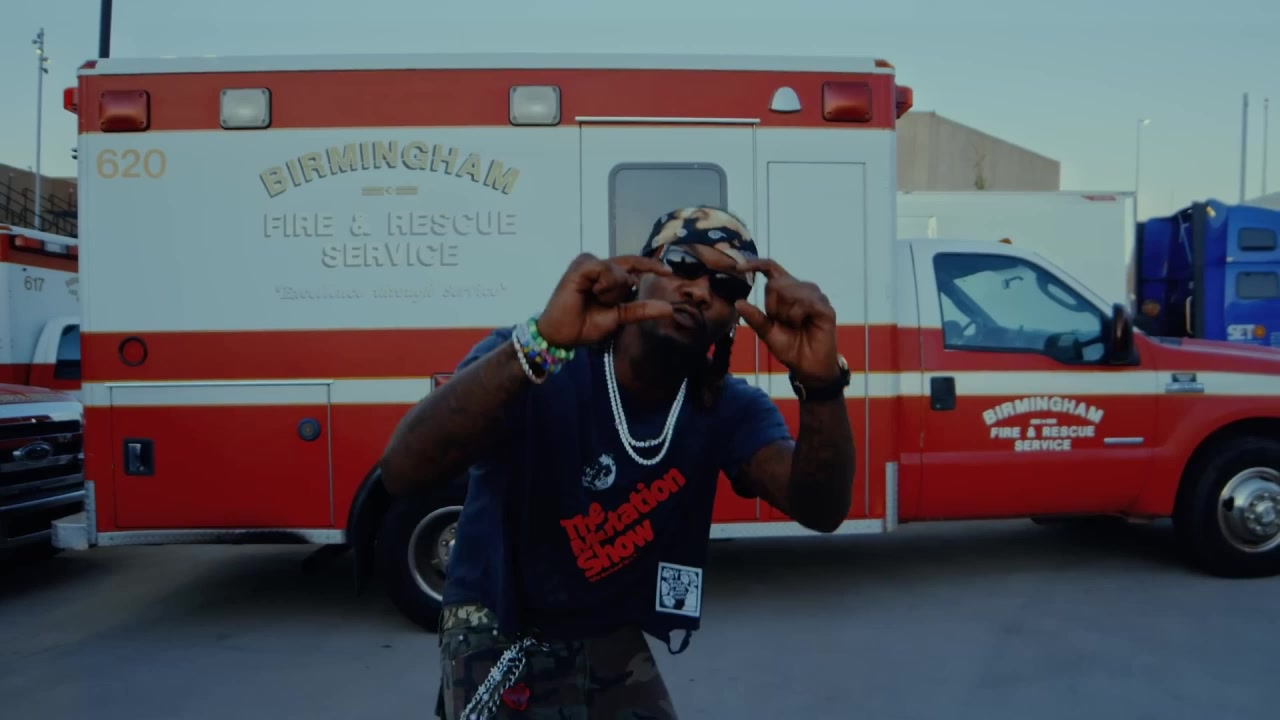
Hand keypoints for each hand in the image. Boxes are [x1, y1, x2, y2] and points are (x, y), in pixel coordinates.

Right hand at [536, 253, 674, 346]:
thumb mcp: (620, 317)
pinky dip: (605, 286)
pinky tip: (591, 293)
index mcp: (606, 274)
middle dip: (621, 293)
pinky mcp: (581, 265)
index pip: (634, 264)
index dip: (651, 266)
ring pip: (619, 271)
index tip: (669, 271)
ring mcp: (588, 262)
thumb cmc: (586, 325)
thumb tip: (669, 309)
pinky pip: (607, 270)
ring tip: (592, 299)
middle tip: (600, 303)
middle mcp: (598, 264)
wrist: (563, 335)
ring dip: (612, 292)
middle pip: (629, 270)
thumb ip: (641, 309)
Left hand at [734, 259, 840, 383]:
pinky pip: (803, 303)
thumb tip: (738, 302)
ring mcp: (815, 296)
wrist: (808, 366)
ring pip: (788, 292)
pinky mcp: (825, 306)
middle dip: (772, 306)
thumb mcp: (767, 333)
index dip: (755, 264)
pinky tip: (803, 324)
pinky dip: (796, 316)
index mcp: (787, 291)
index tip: (738, 267)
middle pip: (776, 283)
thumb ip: (755, 318)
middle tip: (783, 322)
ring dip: (785, 314)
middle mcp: (802, 288)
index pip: (771, 268)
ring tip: (795, 325)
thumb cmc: (790, 347)